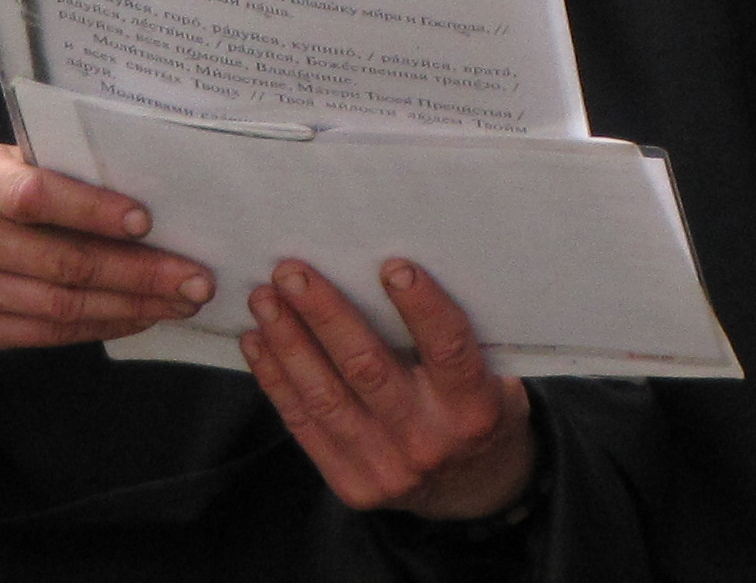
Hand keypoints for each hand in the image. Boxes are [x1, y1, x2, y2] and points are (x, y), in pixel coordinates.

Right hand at [0, 143, 216, 360]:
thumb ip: (51, 165)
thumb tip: (138, 172)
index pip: (37, 196)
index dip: (93, 209)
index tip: (147, 221)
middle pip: (63, 264)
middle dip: (139, 273)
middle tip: (195, 278)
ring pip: (62, 307)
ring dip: (131, 307)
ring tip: (180, 301)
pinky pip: (47, 335)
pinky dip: (101, 326)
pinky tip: (139, 316)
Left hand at [243, 259, 536, 521]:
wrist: (472, 488)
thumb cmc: (481, 409)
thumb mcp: (496, 373)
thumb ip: (459, 338)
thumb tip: (403, 271)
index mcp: (474, 407)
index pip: (448, 349)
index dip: (422, 307)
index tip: (393, 266)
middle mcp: (428, 440)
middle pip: (368, 368)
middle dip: (324, 315)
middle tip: (292, 273)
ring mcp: (386, 467)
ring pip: (326, 397)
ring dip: (289, 343)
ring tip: (264, 301)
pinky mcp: (352, 484)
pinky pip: (305, 426)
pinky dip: (278, 381)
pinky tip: (259, 343)